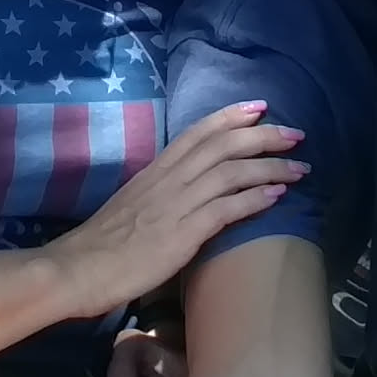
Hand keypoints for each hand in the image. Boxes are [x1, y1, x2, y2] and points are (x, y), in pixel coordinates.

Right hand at [48, 101, 302, 319]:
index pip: (198, 132)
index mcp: (155, 171)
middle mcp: (168, 180)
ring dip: (270, 167)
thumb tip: (184, 196)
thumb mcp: (132, 207)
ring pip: (231, 173)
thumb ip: (160, 196)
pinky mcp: (182, 233)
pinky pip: (226, 209)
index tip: (259, 106)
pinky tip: (278, 196)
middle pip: (223, 145)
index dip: (231, 117)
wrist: (76, 269)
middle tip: (295, 132)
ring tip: (301, 167)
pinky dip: (254, 198)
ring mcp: (176, 204)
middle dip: (263, 135)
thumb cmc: (101, 246)